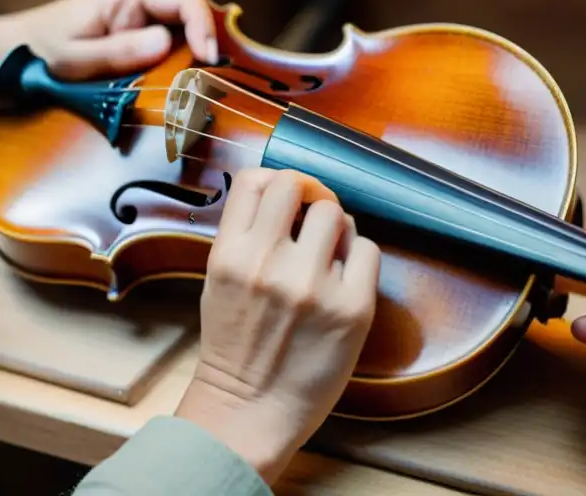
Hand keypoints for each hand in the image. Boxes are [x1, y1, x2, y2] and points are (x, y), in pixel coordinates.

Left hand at [0, 0, 218, 80]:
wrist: (14, 49)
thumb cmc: (40, 51)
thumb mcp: (75, 58)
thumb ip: (119, 51)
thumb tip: (166, 41)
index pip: (185, 0)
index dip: (205, 28)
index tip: (209, 61)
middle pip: (190, 12)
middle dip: (204, 44)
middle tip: (210, 81)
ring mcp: (138, 8)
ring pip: (184, 27)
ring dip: (193, 54)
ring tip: (198, 85)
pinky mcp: (136, 25)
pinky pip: (170, 37)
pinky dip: (179, 59)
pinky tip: (180, 82)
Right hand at [174, 169, 380, 484]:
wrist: (249, 406)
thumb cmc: (233, 342)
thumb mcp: (217, 278)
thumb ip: (244, 235)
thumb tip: (284, 193)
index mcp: (229, 254)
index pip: (255, 179)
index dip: (274, 181)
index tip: (284, 200)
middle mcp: (268, 263)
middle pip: (298, 187)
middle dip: (306, 198)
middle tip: (309, 221)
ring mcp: (312, 285)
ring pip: (336, 215)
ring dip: (334, 227)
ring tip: (326, 254)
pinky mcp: (352, 308)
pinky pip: (367, 249)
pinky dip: (357, 256)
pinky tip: (343, 278)